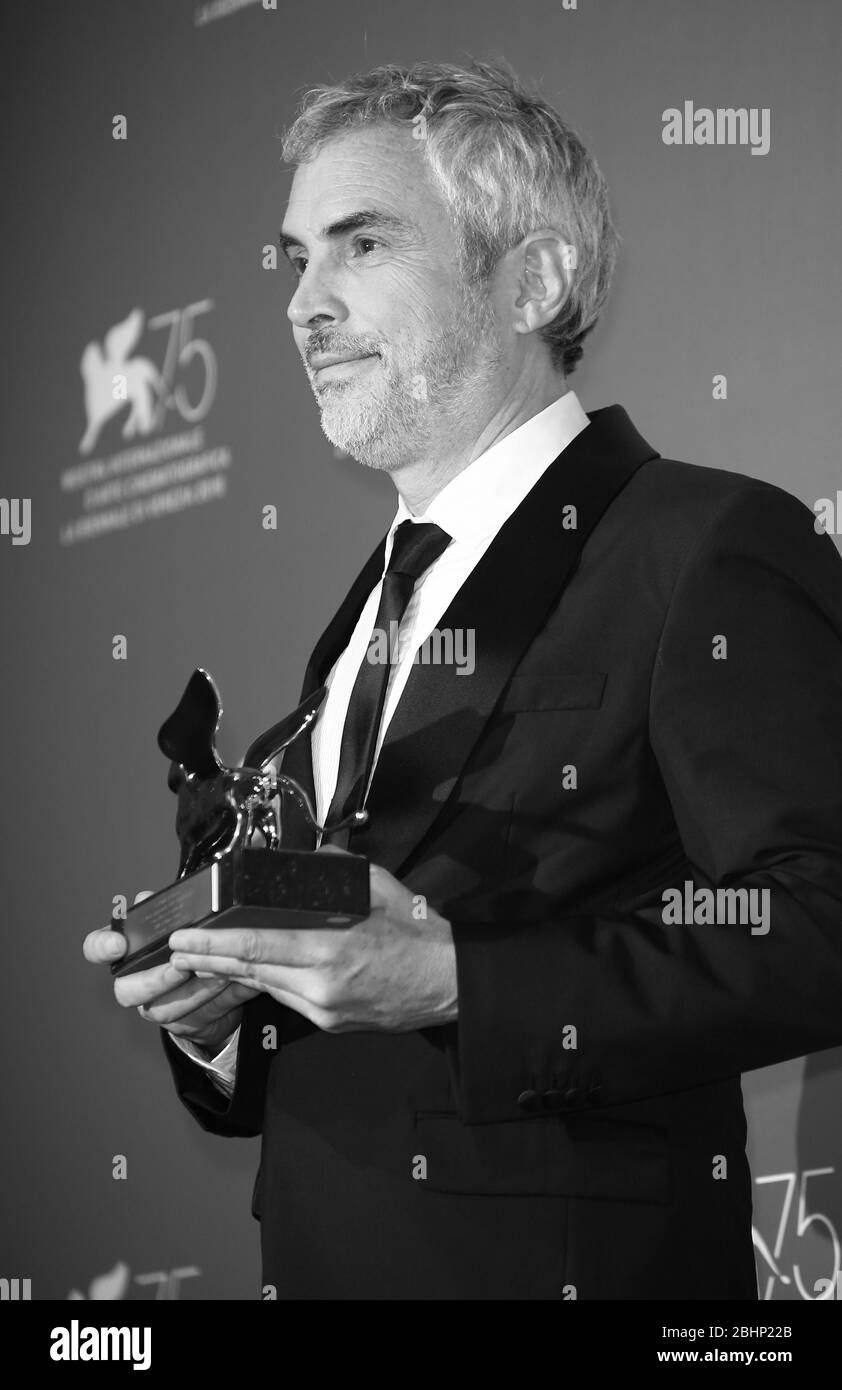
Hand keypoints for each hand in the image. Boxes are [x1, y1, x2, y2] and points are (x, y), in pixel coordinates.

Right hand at [82, 894, 258, 1053]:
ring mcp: (156, 1006)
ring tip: (219, 973)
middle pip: (126, 991)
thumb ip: (163, 908)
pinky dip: (219, 999)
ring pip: (163, 1009)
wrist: (215, 979)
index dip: (102, 947)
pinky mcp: (185, 1023)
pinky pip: (198, 1017)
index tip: (117, 944)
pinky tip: (235, 983)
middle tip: (179, 966)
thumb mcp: (181, 917)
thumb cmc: (191, 939)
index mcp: (128, 949)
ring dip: (194, 991)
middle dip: (155, 979)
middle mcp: (134, 981)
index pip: (97, 948)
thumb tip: (145, 897)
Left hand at [168, 851, 458, 1033]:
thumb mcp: (379, 886)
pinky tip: (255, 970)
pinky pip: (289, 999)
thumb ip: (335, 870)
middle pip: (251, 972)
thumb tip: (303, 858)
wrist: (450, 983)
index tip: (183, 940)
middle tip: (178, 950)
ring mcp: (325, 1010)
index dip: (213, 946)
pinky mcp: (331, 1023)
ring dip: (235, 972)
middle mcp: (322, 986)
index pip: (257, 948)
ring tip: (207, 957)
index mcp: (331, 950)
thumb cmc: (418, 932)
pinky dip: (269, 982)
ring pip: (266, 987)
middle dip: (210, 960)